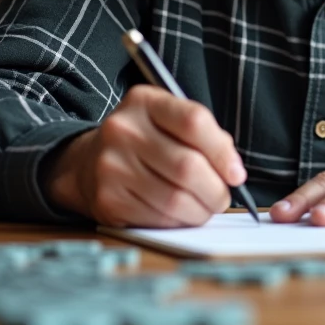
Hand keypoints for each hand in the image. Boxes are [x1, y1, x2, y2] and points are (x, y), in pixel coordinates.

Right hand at [42, 85, 246, 227]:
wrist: (87, 162)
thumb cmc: (144, 141)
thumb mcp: (169, 121)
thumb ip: (204, 136)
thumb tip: (233, 171)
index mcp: (145, 102)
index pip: (193, 122)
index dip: (222, 152)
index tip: (236, 173)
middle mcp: (123, 130)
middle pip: (187, 166)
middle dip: (216, 190)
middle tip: (222, 197)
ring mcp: (111, 166)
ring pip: (174, 199)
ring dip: (200, 211)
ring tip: (204, 207)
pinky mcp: (108, 200)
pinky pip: (157, 219)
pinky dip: (178, 222)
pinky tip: (180, 215)